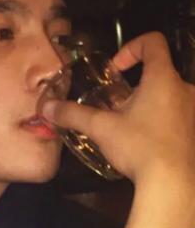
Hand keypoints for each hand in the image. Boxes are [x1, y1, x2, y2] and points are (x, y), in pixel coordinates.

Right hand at [43, 32, 194, 184]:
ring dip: (147, 103)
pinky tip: (146, 142)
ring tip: (129, 125)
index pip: (153, 42)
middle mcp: (185, 90)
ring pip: (169, 95)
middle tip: (117, 105)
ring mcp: (194, 112)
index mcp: (163, 79)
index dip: (131, 48)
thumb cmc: (140, 147)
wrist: (174, 185)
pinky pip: (178, 115)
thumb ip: (73, 114)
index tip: (115, 70)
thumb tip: (47, 108)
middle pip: (159, 71)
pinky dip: (161, 120)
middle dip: (134, 86)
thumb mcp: (101, 128)